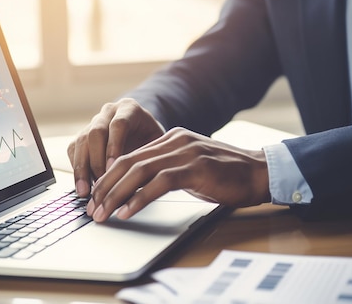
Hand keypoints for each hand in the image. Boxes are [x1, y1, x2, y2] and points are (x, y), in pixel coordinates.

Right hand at [67, 98, 164, 196]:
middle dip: (96, 162)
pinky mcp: (83, 136)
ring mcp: (93, 123)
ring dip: (81, 169)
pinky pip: (73, 150)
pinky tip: (82, 187)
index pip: (118, 125)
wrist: (144, 131)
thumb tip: (138, 184)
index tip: (113, 169)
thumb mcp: (159, 143)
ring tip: (84, 192)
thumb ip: (150, 157)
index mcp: (129, 108)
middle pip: (95, 133)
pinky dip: (76, 169)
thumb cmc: (152, 139)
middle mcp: (108, 112)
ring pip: (81, 142)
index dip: (114, 147)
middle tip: (99, 185)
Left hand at [86, 127, 270, 221]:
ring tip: (103, 213)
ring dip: (116, 194)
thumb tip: (137, 188)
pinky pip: (159, 183)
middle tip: (92, 207)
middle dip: (105, 186)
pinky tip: (128, 211)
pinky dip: (139, 198)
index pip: (130, 156)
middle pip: (128, 162)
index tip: (96, 196)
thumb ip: (166, 171)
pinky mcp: (195, 168)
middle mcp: (174, 141)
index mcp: (171, 138)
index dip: (109, 177)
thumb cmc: (226, 175)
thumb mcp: (190, 167)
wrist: (259, 173)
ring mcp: (184, 153)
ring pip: (138, 171)